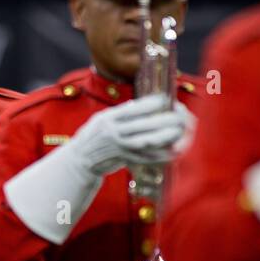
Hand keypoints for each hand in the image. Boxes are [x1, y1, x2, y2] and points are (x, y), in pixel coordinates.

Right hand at [69, 94, 186, 175]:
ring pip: (146, 142)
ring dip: (164, 137)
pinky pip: (145, 158)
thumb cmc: (94, 135)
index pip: (132, 109)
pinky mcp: (124, 160)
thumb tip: (145, 104)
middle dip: (163, 120)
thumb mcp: (101, 118)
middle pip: (143, 126)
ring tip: (178, 132)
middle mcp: (113, 133)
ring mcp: (119, 148)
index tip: (165, 100)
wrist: (80, 159)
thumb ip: (121, 113)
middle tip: (179, 116)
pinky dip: (160, 155)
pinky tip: (173, 151)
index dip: (150, 104)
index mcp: (108, 119)